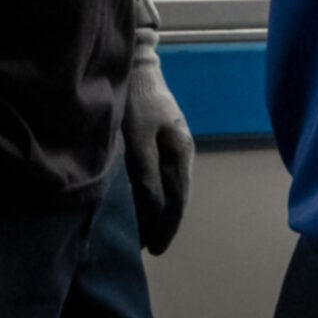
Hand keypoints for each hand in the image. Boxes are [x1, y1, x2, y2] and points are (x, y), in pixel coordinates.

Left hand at [124, 0, 193, 254]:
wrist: (136, 68)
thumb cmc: (136, 104)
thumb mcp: (138, 141)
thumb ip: (147, 176)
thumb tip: (155, 211)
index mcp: (182, 153)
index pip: (179, 199)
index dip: (168, 226)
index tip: (156, 250)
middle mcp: (180, 153)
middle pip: (175, 196)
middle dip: (162, 223)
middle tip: (145, 248)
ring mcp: (170, 147)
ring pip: (166, 188)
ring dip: (155, 211)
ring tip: (140, 234)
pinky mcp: (158, 142)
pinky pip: (158, 177)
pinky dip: (149, 196)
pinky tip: (137, 205)